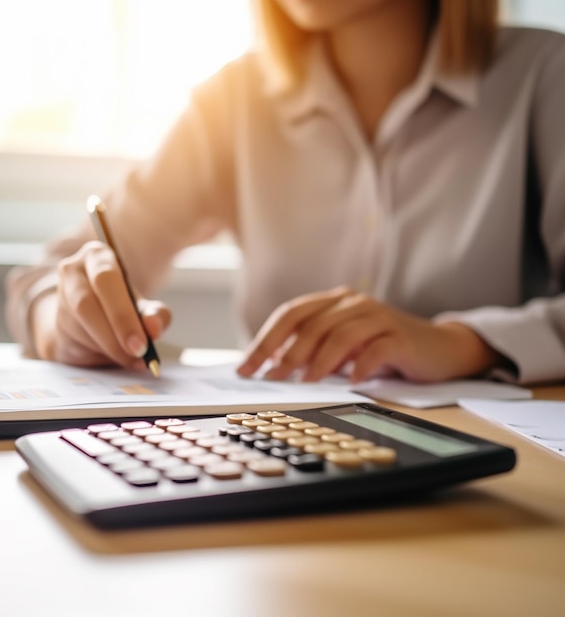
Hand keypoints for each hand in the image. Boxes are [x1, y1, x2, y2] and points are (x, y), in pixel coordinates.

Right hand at [31, 241, 171, 367]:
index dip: (123, 314)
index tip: (141, 344)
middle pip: (86, 303)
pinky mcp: (55, 323)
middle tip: (137, 354)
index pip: (106, 279)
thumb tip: (153, 328)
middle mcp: (72, 271)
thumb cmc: (121, 307)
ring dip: (109, 347)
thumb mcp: (144, 307)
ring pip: (79, 325)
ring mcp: (60, 297)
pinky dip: (98, 352)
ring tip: (131, 357)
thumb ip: (155, 315)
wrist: (90, 320)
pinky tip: (113, 355)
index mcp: (98, 256)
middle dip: (115, 333)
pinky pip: (74, 341)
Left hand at [236, 286, 499, 382]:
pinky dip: (360, 365)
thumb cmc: (382, 348)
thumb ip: (312, 349)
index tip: (245, 367)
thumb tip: (272, 364)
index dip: (265, 340)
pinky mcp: (400, 336)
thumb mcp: (342, 346)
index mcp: (334, 302)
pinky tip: (350, 380)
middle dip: (286, 353)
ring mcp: (379, 317)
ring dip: (319, 360)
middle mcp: (353, 303)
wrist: (438, 348)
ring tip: (305, 382)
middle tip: (271, 378)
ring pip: (341, 335)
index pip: (291, 314)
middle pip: (312, 324)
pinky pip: (376, 349)